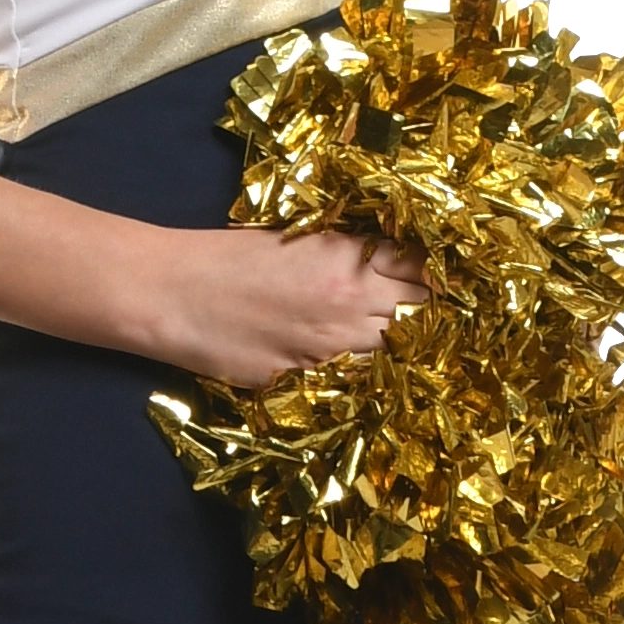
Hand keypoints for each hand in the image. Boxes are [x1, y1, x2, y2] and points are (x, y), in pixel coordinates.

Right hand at [122, 219, 421, 391]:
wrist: (172, 293)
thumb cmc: (228, 257)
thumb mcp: (300, 240)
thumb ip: (348, 255)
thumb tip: (388, 268)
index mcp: (349, 259)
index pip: (421, 267)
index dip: (441, 274)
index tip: (450, 280)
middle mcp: (351, 304)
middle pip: (422, 313)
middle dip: (437, 314)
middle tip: (448, 318)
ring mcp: (330, 348)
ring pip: (398, 355)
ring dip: (408, 351)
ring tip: (420, 351)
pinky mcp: (307, 381)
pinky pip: (358, 384)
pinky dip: (371, 379)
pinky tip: (378, 377)